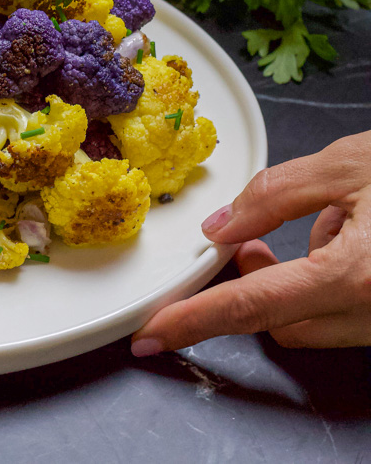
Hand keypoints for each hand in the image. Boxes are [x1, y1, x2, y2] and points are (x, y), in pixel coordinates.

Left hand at [131, 130, 370, 355]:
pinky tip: (346, 238)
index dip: (192, 321)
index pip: (250, 307)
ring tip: (321, 225)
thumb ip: (276, 195)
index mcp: (355, 278)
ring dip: (294, 285)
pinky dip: (330, 285)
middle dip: (249, 288)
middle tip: (243, 243)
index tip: (149, 334)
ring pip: (313, 324)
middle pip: (280, 325)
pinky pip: (347, 315)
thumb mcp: (349, 166)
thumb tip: (220, 227)